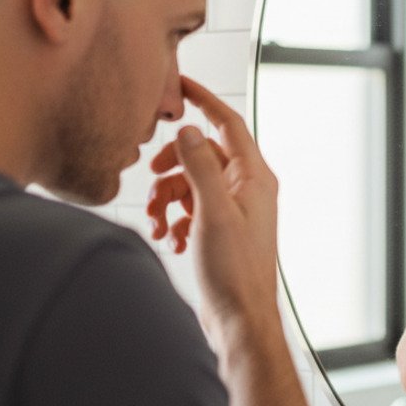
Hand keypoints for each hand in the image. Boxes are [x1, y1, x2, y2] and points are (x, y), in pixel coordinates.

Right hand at [146, 76, 279, 330]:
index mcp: (255, 179)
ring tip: (156, 223)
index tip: (178, 85)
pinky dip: (173, 219)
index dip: (203, 101)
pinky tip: (167, 240)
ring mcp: (234, 212)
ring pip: (191, 184)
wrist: (239, 320)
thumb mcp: (211, 212)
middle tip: (150, 179)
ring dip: (166, 198)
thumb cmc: (234, 273)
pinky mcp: (219, 233)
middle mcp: (248, 191)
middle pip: (202, 154)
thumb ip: (200, 168)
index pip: (229, 124)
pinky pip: (189, 210)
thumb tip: (191, 130)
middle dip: (171, 165)